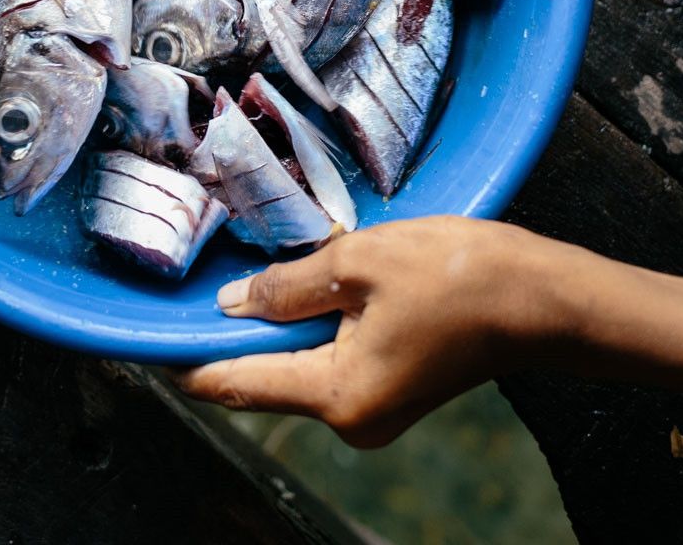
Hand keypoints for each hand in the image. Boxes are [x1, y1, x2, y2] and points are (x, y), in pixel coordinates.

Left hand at [174, 217, 582, 446]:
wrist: (543, 298)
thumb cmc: (459, 275)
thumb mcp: (359, 263)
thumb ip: (288, 285)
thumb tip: (234, 303)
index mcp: (336, 395)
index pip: (234, 383)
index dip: (184, 359)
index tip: (139, 341)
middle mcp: (349, 418)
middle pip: (264, 375)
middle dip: (233, 331)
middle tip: (191, 287)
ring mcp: (373, 410)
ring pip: (300, 363)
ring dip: (279, 322)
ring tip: (252, 276)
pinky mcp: (392, 389)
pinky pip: (331, 358)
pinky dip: (313, 326)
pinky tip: (307, 287)